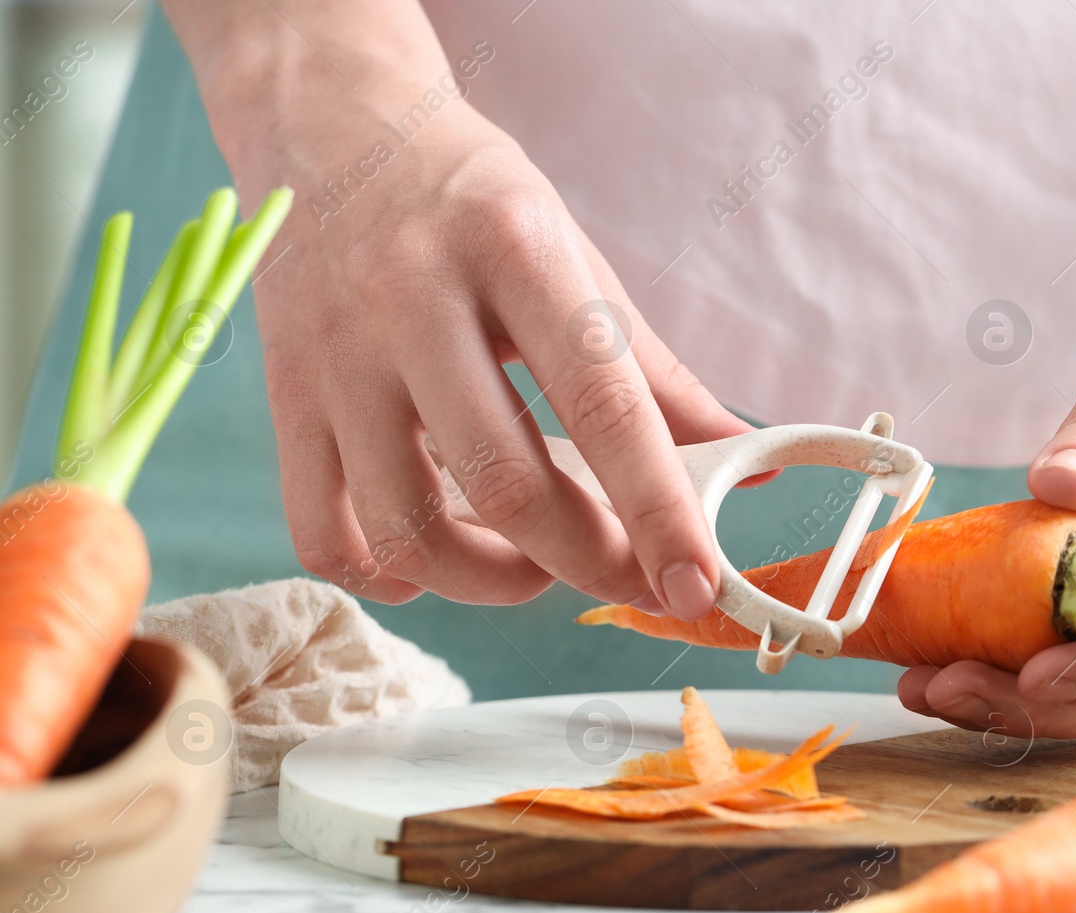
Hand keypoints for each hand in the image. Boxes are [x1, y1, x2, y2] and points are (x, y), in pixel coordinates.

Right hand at [244, 94, 748, 613]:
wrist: (331, 126)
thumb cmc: (475, 204)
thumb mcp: (578, 259)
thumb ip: (661, 374)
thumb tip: (751, 463)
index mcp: (513, 249)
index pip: (602, 405)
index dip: (659, 510)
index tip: (696, 585)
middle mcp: (412, 300)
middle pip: (506, 484)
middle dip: (588, 560)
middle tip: (630, 576)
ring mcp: (336, 356)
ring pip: (406, 527)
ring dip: (490, 582)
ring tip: (534, 565)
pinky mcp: (285, 396)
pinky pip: (320, 529)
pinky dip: (385, 576)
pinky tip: (432, 565)